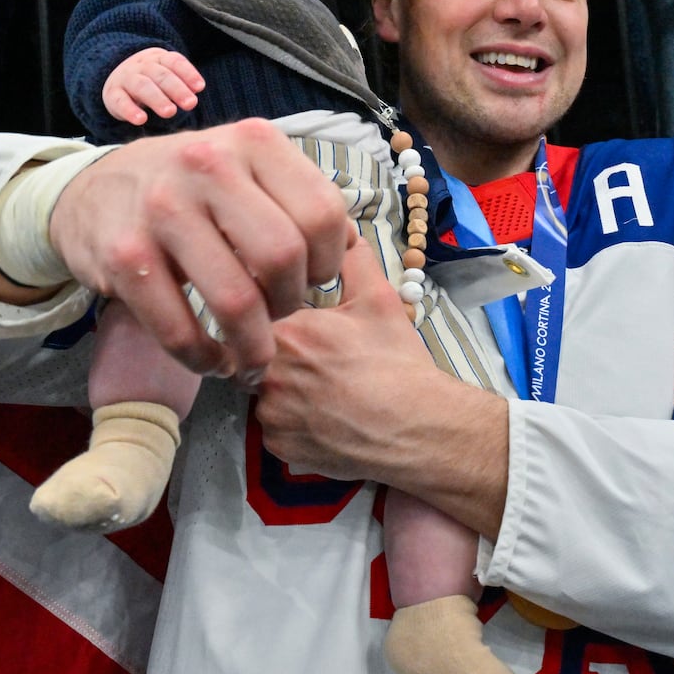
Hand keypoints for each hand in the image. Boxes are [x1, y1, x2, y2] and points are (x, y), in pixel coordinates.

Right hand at [50, 119, 357, 377]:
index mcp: (252, 141)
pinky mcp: (125, 256)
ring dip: (253, 347)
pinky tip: (212, 361)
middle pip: (284, 257)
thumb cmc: (187, 188)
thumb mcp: (243, 167)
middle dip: (290, 303)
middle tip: (279, 315)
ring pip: (236, 301)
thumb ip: (294, 197)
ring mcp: (162, 209)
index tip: (311, 280)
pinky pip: (180, 329)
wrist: (91, 191)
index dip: (327, 262)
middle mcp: (208, 164)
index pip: (323, 213)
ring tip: (252, 358)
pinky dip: (204, 359)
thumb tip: (352, 246)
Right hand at [103, 47, 206, 125]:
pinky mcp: (112, 94)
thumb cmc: (151, 81)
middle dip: (177, 89)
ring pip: (142, 86)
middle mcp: (142, 66)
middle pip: (161, 75)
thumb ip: (181, 83)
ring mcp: (126, 78)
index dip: (188, 73)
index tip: (200, 87)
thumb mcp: (165, 77)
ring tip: (170, 112)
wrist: (118, 77)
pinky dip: (130, 110)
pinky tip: (141, 120)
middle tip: (190, 103)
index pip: (174, 62)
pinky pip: (120, 100)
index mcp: (159, 59)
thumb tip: (196, 90)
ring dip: (157, 99)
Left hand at [257, 237, 509, 534]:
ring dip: (283, 390)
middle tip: (318, 360)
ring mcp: (270, 413)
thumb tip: (340, 228)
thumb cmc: (397, 365)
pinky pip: (273, 429)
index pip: (256, 313)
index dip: (277, 317)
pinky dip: (292, 424)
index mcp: (287, 329)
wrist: (418, 429)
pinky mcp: (277, 446)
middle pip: (256, 353)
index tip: (302, 327)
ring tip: (323, 391)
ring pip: (261, 393)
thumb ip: (350, 256)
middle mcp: (268, 371)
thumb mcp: (378, 299)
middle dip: (280, 354)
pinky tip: (323, 418)